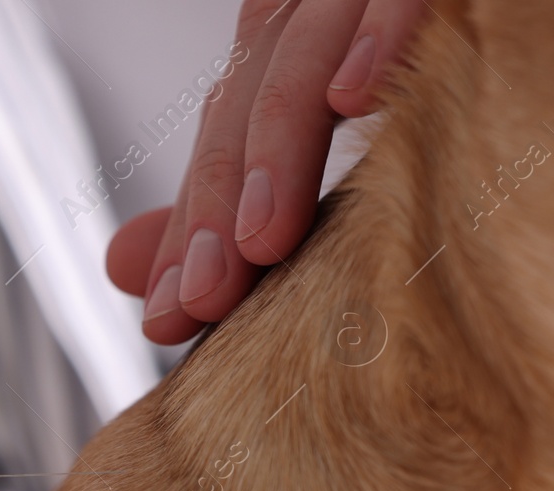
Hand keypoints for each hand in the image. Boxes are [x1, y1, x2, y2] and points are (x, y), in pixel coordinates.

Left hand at [107, 0, 423, 342]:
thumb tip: (118, 264)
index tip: (167, 318)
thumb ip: (229, 191)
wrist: (526, 11)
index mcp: (288, 42)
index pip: (223, 134)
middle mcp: (321, 3)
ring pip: (306, 44)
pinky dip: (381, 31)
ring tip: (261, 240)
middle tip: (198, 301)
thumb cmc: (448, 67)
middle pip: (249, 96)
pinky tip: (357, 96)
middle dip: (219, 203)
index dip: (192, 225)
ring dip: (279, 142)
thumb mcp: (318, 130)